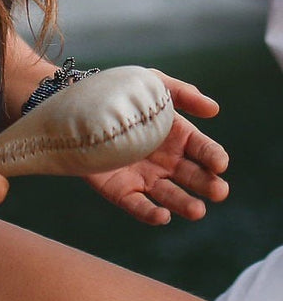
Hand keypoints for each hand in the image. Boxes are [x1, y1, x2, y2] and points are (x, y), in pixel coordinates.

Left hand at [85, 71, 228, 225]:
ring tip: (197, 210)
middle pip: (193, 177)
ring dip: (184, 204)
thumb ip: (183, 93)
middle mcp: (166, 162)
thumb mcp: (152, 83)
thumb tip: (214, 108)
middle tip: (218, 191)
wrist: (80, 105)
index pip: (204, 150)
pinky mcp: (121, 190)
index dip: (214, 157)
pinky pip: (138, 205)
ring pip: (169, 195)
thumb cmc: (122, 92)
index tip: (219, 163)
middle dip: (208, 185)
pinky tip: (162, 217)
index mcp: (179, 138)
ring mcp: (145, 177)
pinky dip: (150, 214)